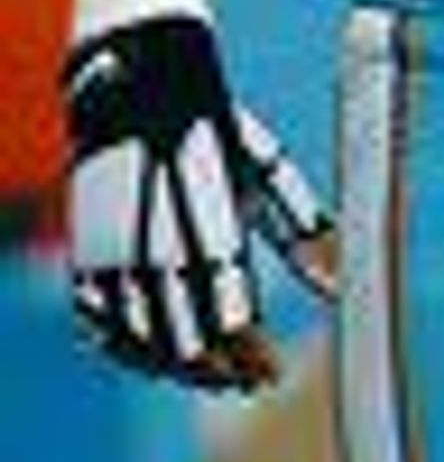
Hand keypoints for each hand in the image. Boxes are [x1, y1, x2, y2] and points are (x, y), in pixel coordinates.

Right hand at [67, 0, 330, 388]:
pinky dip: (125, 350)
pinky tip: (155, 356)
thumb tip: (342, 288)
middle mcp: (159, 252)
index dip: (251, 359)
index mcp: (211, 234)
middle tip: (248, 379)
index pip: (233, 325)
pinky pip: (97, 326)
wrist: (138, 82)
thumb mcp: (268, 174)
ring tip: (212, 373)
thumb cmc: (218, 131)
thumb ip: (305, 233)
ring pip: (141, 345)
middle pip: (187, 348)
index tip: (272, 372)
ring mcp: (114, 258)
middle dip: (220, 372)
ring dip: (177, 369)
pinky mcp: (84, 254)